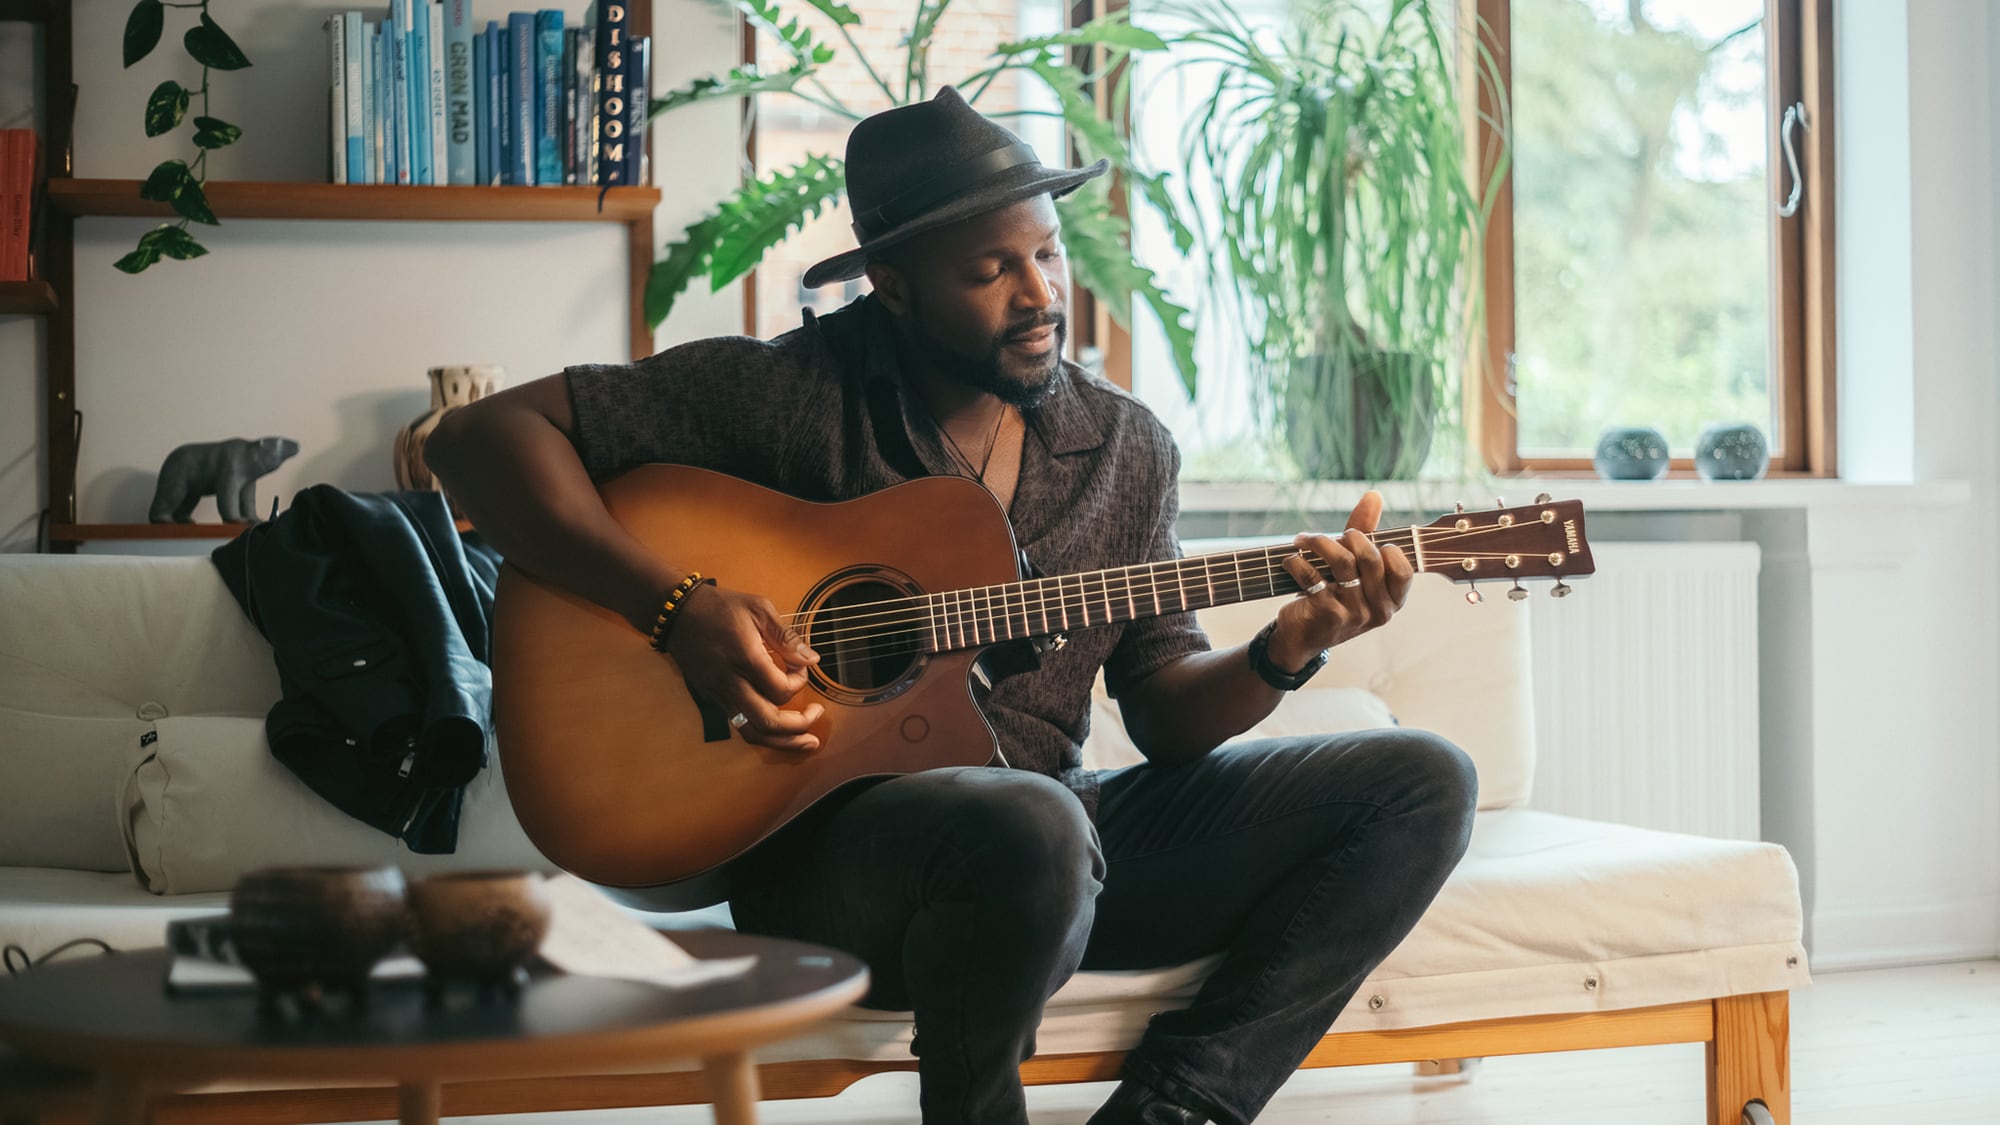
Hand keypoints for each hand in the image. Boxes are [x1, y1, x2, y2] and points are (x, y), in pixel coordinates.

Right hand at [665, 584, 823, 751]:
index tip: (800, 667)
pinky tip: (779, 731)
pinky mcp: (712, 698)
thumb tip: (811, 659)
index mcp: (745, 659)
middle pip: (768, 722)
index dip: (800, 682)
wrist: (677, 614)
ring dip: (782, 742)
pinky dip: (763, 733)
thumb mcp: (758, 608)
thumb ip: (786, 636)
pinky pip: (739, 725)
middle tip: (817, 715)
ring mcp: (719, 694)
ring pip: (751, 733)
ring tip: (806, 742)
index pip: (781, 690)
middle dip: (798, 726)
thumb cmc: (720, 607)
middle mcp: (730, 683)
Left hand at [1264, 491, 1414, 670]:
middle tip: (1329, 536)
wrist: (1302, 637)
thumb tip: (1374, 494)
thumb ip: (1366, 531)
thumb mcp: (1354, 568)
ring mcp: (1354, 614)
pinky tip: (1290, 559)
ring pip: (1342, 562)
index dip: (1383, 548)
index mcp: (1393, 600)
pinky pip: (1313, 576)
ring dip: (1319, 542)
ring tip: (1303, 539)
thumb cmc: (1334, 595)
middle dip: (1348, 536)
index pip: (1403, 569)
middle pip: (1370, 557)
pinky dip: (1297, 561)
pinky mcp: (1327, 614)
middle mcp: (1379, 611)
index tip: (1361, 541)